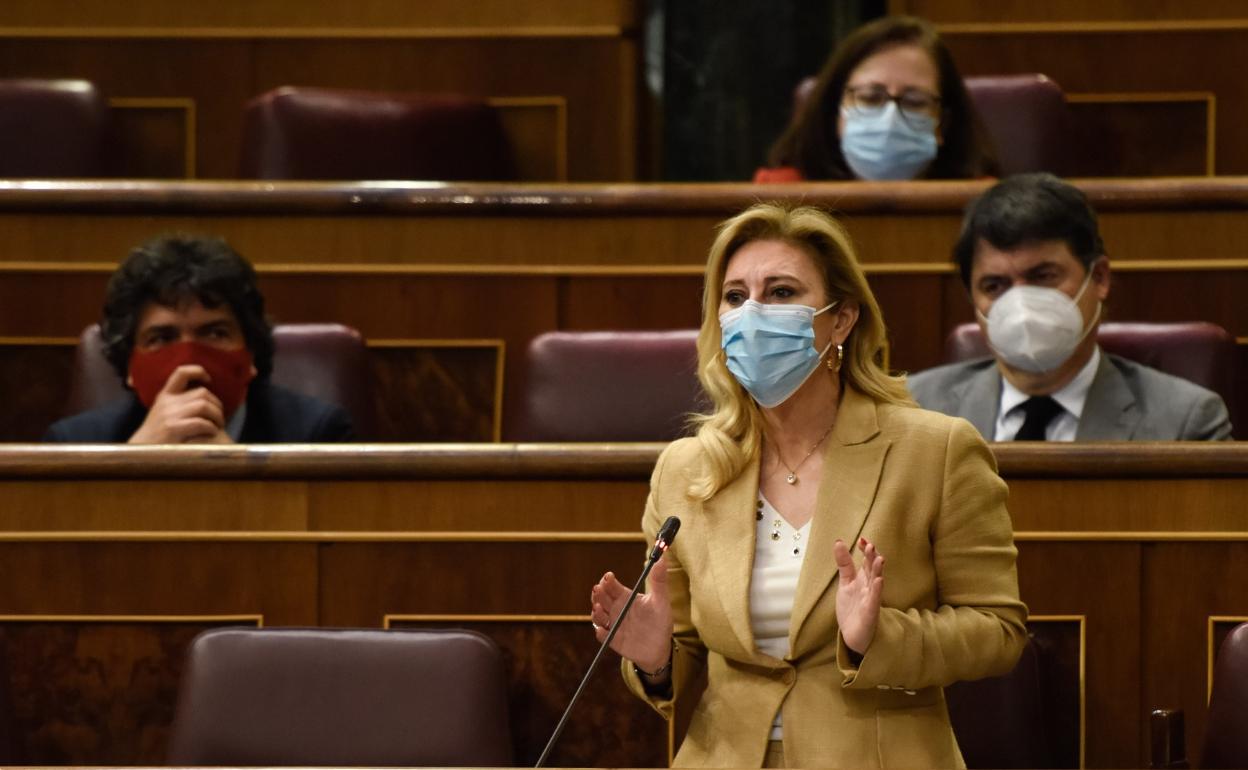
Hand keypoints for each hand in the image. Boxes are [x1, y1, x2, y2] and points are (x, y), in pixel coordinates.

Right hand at [128, 364, 231, 443]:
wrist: (139, 453)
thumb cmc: (157, 436)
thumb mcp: (162, 413)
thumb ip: (177, 403)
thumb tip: (202, 397)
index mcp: (165, 396)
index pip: (181, 373)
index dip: (197, 371)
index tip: (208, 379)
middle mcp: (167, 402)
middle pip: (202, 393)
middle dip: (216, 404)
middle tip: (219, 416)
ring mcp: (170, 415)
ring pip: (204, 405)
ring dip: (216, 415)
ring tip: (218, 425)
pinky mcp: (173, 429)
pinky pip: (200, 422)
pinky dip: (211, 427)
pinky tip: (212, 432)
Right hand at [590, 554, 672, 673]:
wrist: (660, 647)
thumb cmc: (660, 621)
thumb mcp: (661, 600)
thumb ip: (659, 580)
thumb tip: (662, 558)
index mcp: (624, 596)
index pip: (611, 585)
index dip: (607, 580)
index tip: (609, 577)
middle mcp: (616, 609)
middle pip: (601, 598)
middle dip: (597, 594)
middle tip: (598, 589)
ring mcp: (613, 624)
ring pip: (598, 616)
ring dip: (596, 612)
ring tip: (599, 608)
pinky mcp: (613, 640)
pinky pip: (603, 636)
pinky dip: (601, 633)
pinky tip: (603, 631)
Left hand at [834, 536, 883, 654]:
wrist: (853, 635)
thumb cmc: (852, 608)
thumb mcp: (845, 582)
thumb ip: (844, 563)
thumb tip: (838, 541)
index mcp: (863, 579)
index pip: (867, 561)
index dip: (866, 550)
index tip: (862, 539)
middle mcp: (869, 587)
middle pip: (872, 569)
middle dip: (872, 557)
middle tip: (869, 545)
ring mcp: (871, 599)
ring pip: (876, 582)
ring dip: (878, 570)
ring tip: (879, 558)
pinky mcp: (871, 612)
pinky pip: (875, 600)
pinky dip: (877, 590)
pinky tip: (879, 581)